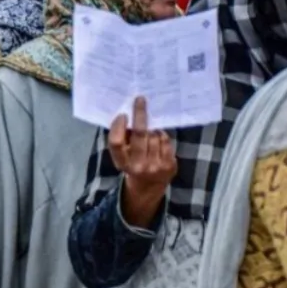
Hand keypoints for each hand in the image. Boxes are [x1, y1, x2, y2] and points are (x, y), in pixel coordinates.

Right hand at [109, 97, 176, 224]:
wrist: (147, 187)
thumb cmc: (132, 164)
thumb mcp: (121, 156)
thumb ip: (122, 139)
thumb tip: (128, 115)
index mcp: (122, 163)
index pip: (116, 143)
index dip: (118, 127)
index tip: (123, 115)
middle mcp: (138, 166)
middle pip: (139, 135)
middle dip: (139, 115)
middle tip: (140, 100)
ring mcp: (156, 166)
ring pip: (154, 135)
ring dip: (152, 129)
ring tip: (149, 131)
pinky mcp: (170, 166)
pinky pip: (166, 141)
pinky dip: (161, 136)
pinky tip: (158, 139)